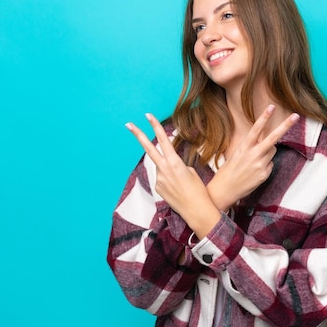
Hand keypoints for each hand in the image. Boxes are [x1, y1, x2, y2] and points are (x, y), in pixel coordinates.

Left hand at [125, 114, 220, 237]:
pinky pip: (162, 178)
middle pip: (148, 148)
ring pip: (161, 167)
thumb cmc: (198, 190)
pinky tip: (178, 189)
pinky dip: (169, 180)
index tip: (148, 116)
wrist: (195, 210)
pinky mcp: (157, 188)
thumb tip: (169, 165)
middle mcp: (163, 169)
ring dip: (169, 170)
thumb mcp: (191, 172)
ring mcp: (158, 179)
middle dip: (138, 135)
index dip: (156, 127)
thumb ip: (177, 164)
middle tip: (129, 124)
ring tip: (181, 183)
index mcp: (174, 163)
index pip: (163, 140)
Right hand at [207, 106, 299, 210]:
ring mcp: (260, 164)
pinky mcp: (264, 174)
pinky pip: (270, 164)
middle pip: (273, 137)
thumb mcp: (237, 154)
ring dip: (268, 152)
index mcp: (244, 147)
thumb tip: (266, 142)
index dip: (264, 117)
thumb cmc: (229, 170)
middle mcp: (253, 154)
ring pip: (272, 151)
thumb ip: (251, 146)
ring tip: (254, 162)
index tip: (271, 106)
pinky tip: (255, 172)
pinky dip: (265, 166)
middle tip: (295, 116)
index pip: (256, 129)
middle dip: (285, 126)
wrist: (225, 189)